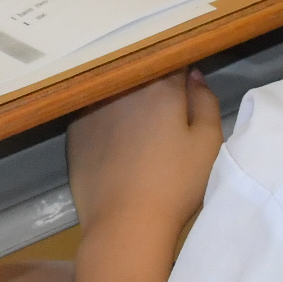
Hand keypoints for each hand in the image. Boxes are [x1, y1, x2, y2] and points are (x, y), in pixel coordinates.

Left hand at [67, 68, 220, 242]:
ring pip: (113, 87)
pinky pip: (92, 109)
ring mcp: (93, 107)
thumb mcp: (207, 142)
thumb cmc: (175, 184)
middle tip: (161, 99)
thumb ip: (205, 101)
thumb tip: (193, 76)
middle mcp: (122, 88)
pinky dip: (103, 113)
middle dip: (151, 75)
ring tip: (135, 115)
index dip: (180, 65)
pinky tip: (111, 133)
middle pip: (139, 69)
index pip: (172, 58)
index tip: (184, 78)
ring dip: (124, 92)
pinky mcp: (74, 129)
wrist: (125, 223)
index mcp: (159, 87)